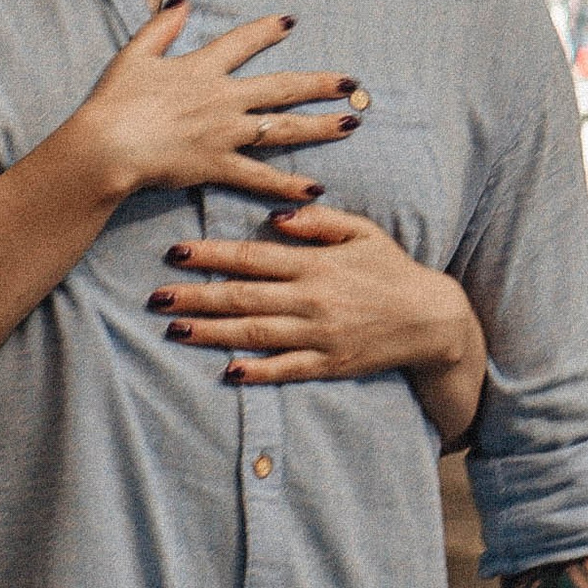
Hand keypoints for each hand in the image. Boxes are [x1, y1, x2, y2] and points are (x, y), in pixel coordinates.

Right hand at [67, 6, 366, 208]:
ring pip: (282, 128)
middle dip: (319, 84)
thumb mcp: (135, 55)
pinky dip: (288, 184)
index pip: (242, 42)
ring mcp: (225, 132)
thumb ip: (162, 27)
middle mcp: (223, 97)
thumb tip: (183, 0)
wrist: (109, 144)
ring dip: (320, 126)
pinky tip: (315, 188)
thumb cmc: (115, 101)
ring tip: (351, 123)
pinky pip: (260, 176)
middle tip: (352, 82)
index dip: (266, 30)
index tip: (290, 22)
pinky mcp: (218, 165)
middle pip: (281, 87)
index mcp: (201, 68)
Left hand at [151, 202, 476, 386]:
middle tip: (156, 297)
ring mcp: (318, 335)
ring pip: (255, 335)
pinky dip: (256, 372)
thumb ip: (318, 222)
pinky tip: (227, 371)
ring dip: (212, 333)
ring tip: (175, 330)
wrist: (430, 319)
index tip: (176, 252)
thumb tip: (274, 216)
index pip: (253, 258)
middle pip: (243, 297)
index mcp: (316, 264)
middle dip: (197, 297)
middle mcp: (312, 300)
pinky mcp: (328, 365)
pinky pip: (285, 370)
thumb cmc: (391, 269)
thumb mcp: (362, 231)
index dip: (212, 255)